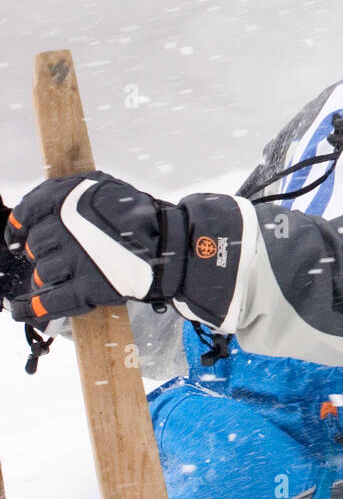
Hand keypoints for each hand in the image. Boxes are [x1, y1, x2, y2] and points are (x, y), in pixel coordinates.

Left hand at [3, 172, 187, 322]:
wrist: (170, 244)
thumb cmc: (140, 215)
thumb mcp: (104, 187)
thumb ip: (71, 191)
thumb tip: (42, 203)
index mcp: (69, 198)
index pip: (28, 211)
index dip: (17, 226)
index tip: (15, 237)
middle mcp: (67, 225)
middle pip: (35, 246)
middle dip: (44, 252)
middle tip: (63, 255)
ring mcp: (75, 258)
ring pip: (42, 273)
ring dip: (50, 276)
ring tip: (67, 275)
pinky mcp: (87, 286)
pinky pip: (49, 301)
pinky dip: (31, 308)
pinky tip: (20, 311)